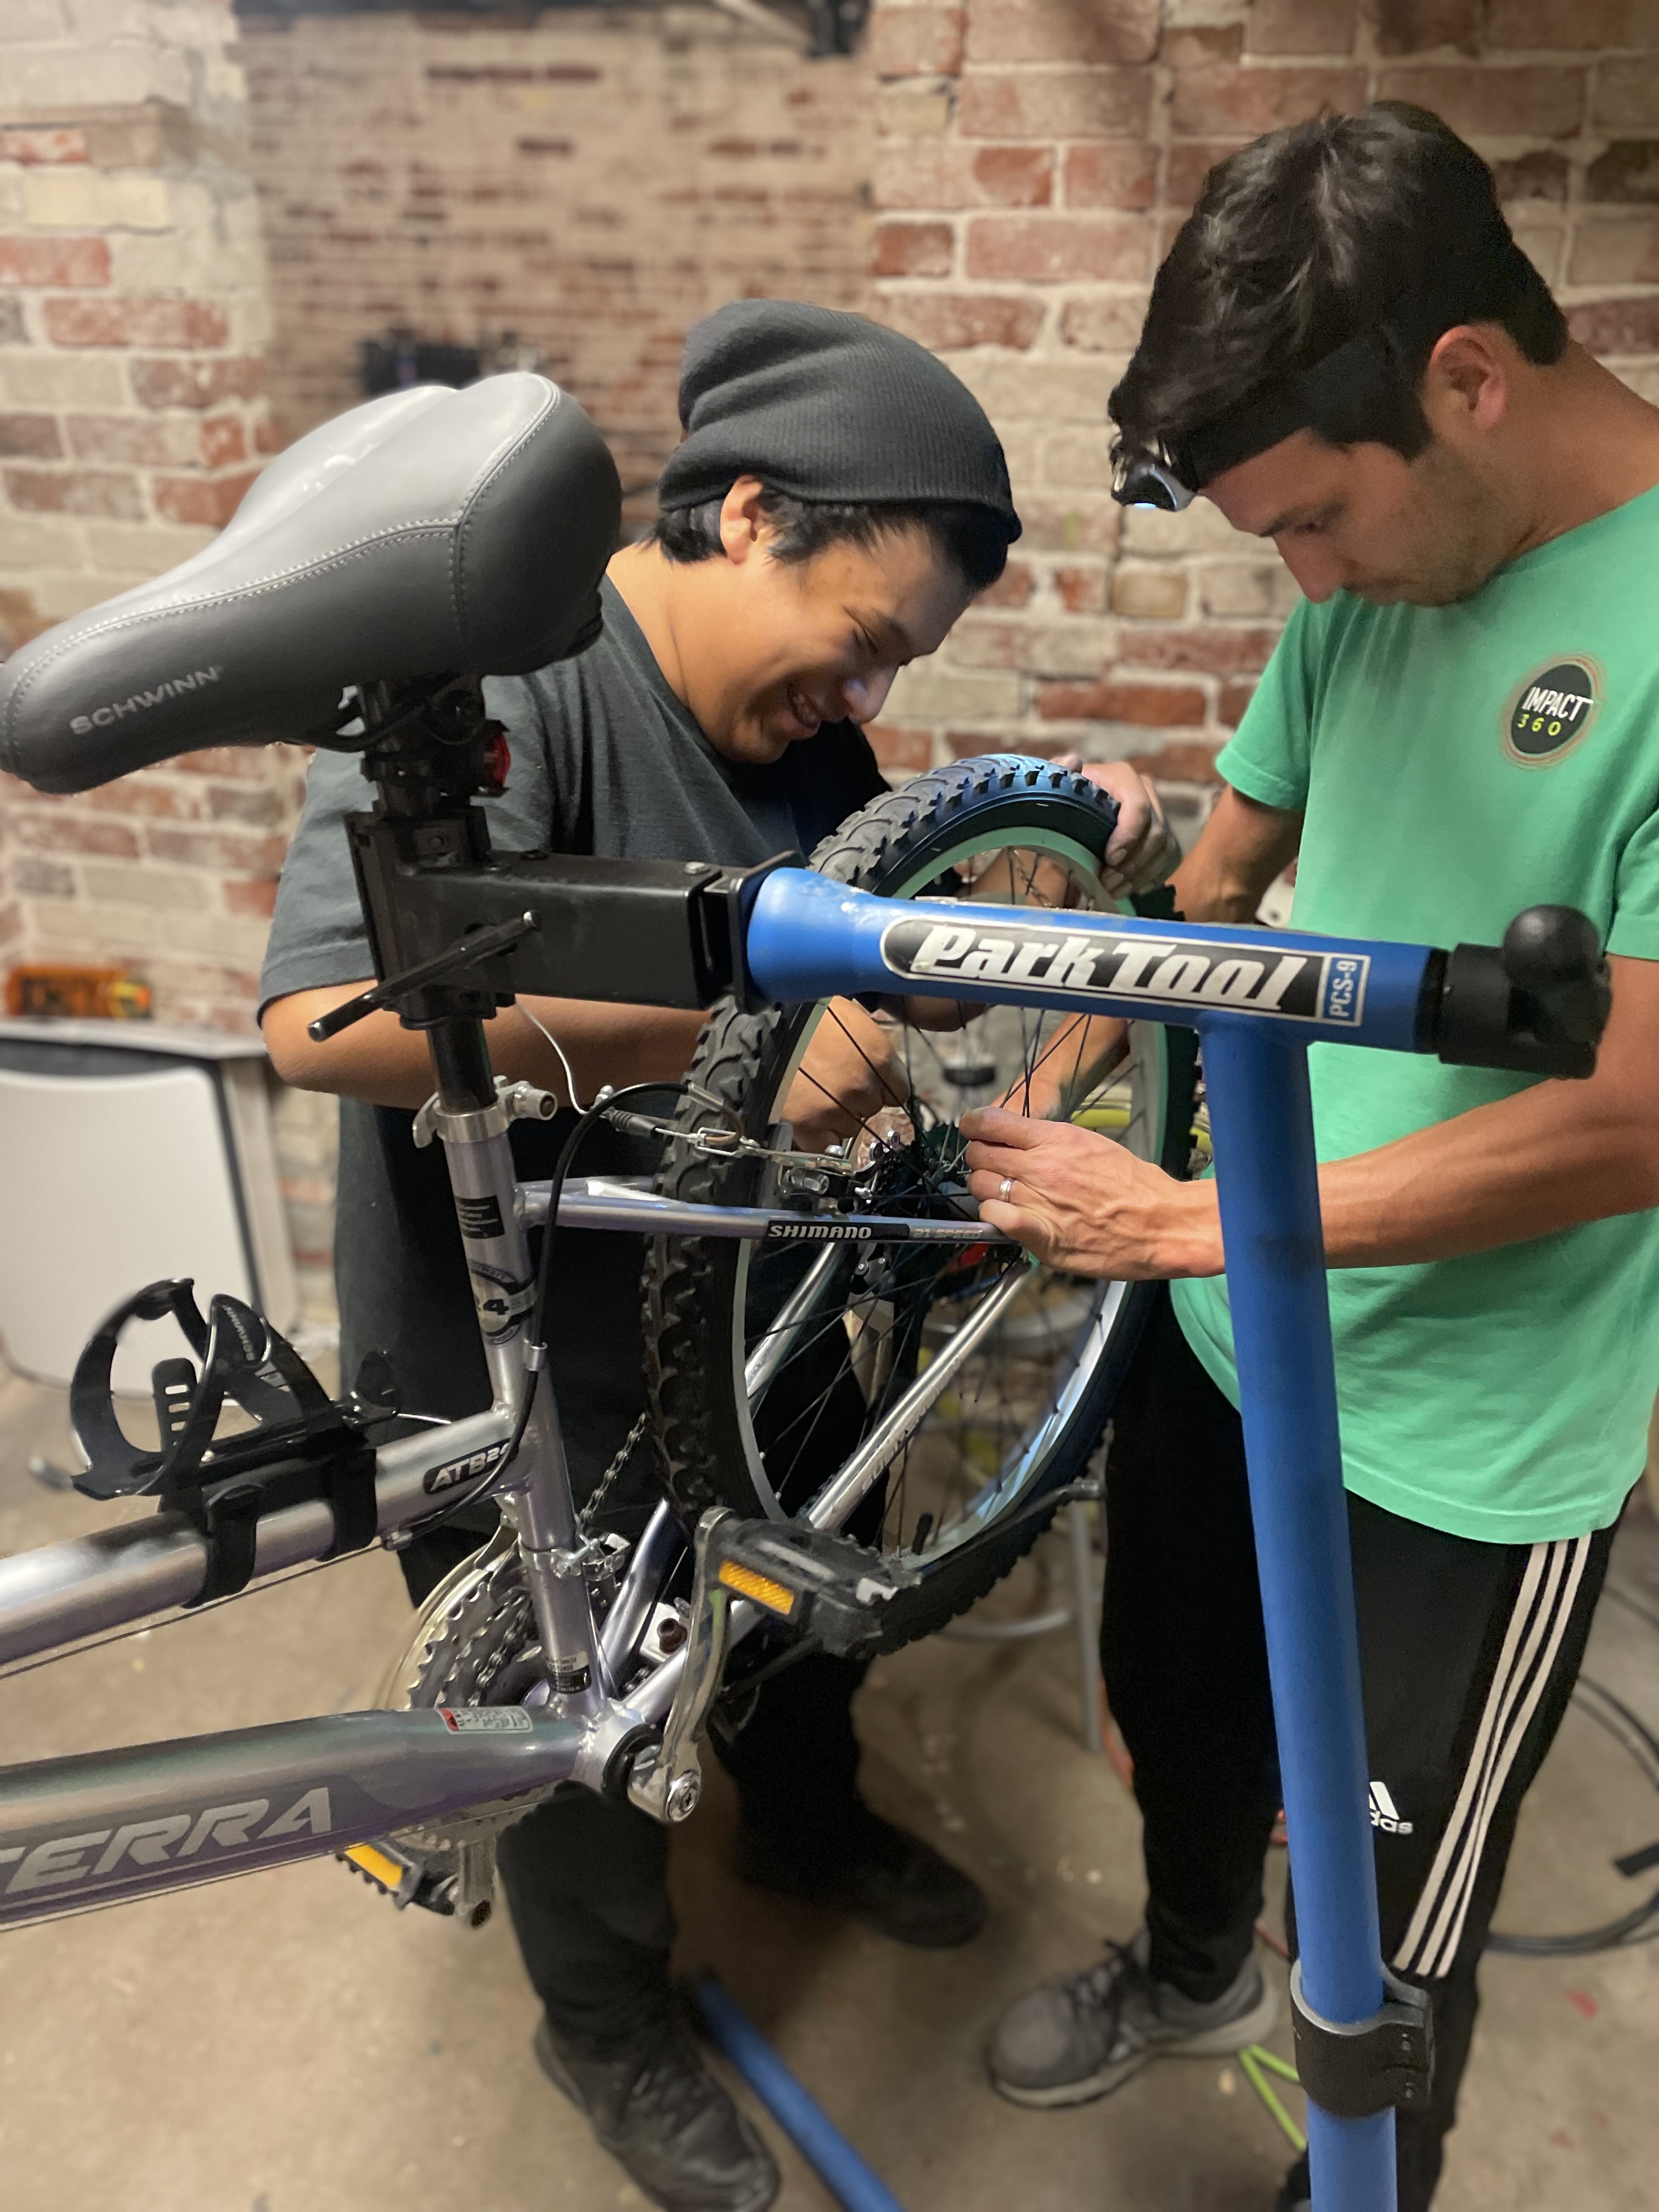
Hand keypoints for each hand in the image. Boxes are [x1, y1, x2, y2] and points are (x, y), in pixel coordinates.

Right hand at [783, 997, 909, 1150]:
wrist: (757, 1025)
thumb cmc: (801, 1012)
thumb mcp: (848, 1014)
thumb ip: (871, 1044)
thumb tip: (880, 1063)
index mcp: (878, 1057)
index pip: (899, 1091)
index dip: (883, 1086)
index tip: (870, 1082)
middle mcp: (861, 1087)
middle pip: (873, 1108)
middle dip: (857, 1097)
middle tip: (833, 1081)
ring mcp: (834, 1109)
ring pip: (851, 1128)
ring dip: (838, 1116)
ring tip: (815, 1093)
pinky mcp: (806, 1127)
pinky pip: (824, 1144)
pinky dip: (817, 1134)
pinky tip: (807, 1114)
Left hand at [961, 1106, 1219, 1278]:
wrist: (1162, 1223)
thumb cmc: (1135, 1187)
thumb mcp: (1093, 1145)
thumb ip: (1052, 1142)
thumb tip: (1021, 1139)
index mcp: (1056, 1139)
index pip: (991, 1122)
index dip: (974, 1125)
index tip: (973, 1129)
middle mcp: (1042, 1167)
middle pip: (980, 1155)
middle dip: (980, 1158)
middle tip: (991, 1166)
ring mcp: (1039, 1202)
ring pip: (981, 1188)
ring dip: (985, 1190)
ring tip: (1001, 1194)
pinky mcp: (1042, 1236)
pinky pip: (996, 1219)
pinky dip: (993, 1217)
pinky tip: (1004, 1217)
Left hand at [1052, 754, 1179, 897]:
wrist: (1074, 812)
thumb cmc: (1064, 798)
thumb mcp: (1056, 784)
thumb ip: (1058, 772)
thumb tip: (1073, 762)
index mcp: (1122, 777)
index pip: (1138, 805)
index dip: (1129, 834)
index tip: (1110, 858)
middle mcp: (1146, 791)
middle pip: (1156, 832)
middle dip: (1133, 863)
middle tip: (1108, 883)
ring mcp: (1159, 814)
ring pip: (1165, 849)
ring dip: (1141, 874)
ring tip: (1115, 890)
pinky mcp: (1164, 836)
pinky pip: (1169, 860)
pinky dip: (1151, 878)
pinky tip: (1130, 888)